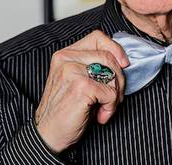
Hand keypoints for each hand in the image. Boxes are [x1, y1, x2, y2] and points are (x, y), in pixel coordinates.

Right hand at [34, 30, 128, 152]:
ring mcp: (72, 71)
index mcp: (65, 54)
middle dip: (119, 79)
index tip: (123, 64)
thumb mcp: (77, 81)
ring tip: (104, 107)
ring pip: (112, 74)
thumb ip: (92, 65)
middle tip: (113, 98)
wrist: (48, 135)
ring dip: (115, 95)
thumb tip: (122, 60)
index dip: (115, 49)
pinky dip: (110, 107)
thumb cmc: (65, 110)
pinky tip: (100, 115)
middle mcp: (66, 59)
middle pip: (109, 56)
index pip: (97, 37)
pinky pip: (111, 92)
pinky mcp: (80, 86)